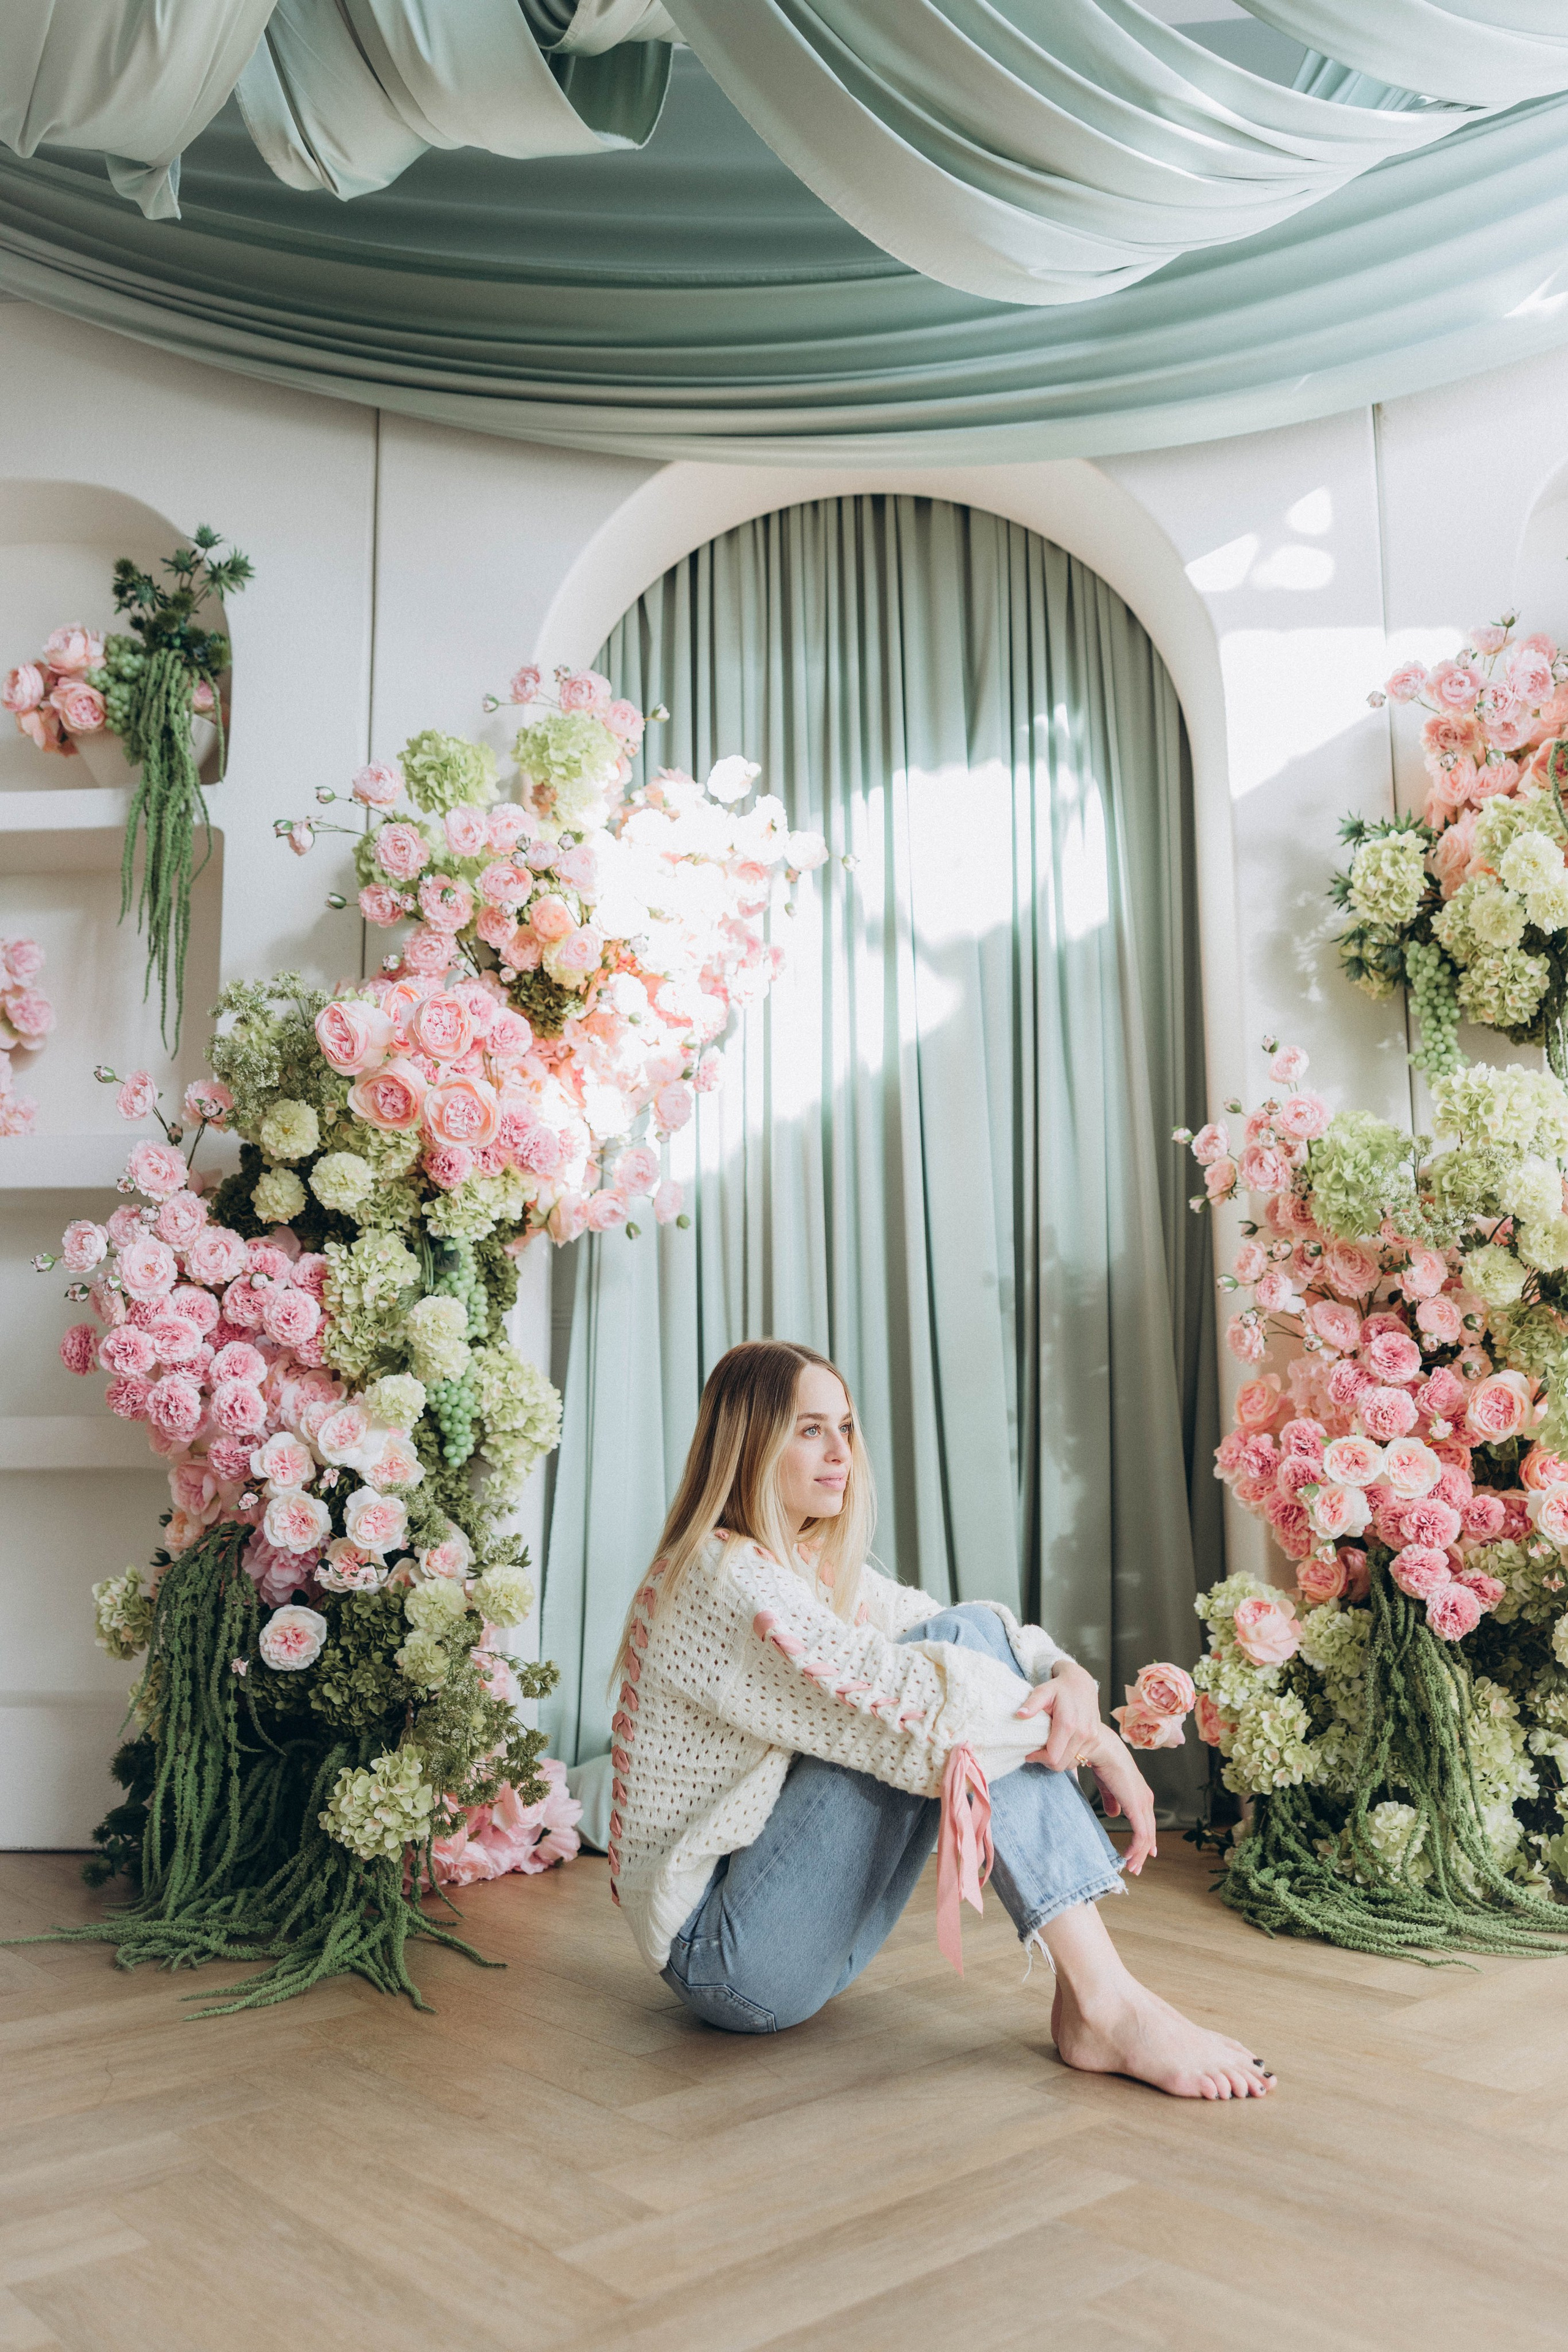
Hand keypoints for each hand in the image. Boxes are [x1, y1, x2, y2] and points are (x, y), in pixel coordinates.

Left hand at [1015, 1660, 1101, 1772]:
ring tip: (1049, 1748)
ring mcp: (1092, 1738)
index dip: (1038, 1758)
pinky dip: (1068, 1757)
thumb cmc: (1059, 1688)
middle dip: (1046, 1761)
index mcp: (1068, 1723)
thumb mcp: (1042, 1691)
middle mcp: (1083, 1733)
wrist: (1082, 1683)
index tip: (1029, 1754)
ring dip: (1058, 1760)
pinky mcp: (1096, 1740)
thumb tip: (1020, 1714)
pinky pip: (1080, 1759)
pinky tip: (1060, 1746)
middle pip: (1061, 1764)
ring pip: (1071, 1764)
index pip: (1052, 1756)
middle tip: (1037, 1752)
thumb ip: (1032, 1704)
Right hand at [1082, 1727, 1157, 1875]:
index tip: (1141, 1854)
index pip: (1146, 1822)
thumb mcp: (1107, 1786)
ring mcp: (1143, 1804)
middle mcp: (1146, 1799)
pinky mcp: (1137, 1807)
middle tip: (1135, 1868)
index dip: (1145, 1840)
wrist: (1101, 1749)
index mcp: (1140, 1793)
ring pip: (1146, 1836)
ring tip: (1131, 1867)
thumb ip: (1112, 1800)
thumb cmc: (1102, 1761)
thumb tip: (1113, 1814)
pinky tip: (1127, 1857)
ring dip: (1139, 1854)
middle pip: (1149, 1832)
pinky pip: (1141, 1835)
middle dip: (1143, 1852)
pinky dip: (1135, 1849)